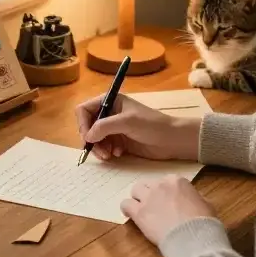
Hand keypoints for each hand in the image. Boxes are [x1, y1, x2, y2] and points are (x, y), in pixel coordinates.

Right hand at [76, 93, 200, 161]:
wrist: (172, 140)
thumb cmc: (152, 125)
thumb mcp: (127, 121)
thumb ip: (104, 126)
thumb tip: (87, 136)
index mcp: (111, 101)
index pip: (85, 109)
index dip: (83, 123)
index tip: (88, 137)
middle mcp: (110, 113)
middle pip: (87, 126)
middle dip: (91, 139)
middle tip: (99, 151)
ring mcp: (114, 128)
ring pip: (95, 139)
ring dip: (99, 148)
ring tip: (109, 155)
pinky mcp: (119, 141)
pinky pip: (104, 147)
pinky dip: (107, 152)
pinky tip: (118, 153)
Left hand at [121, 176, 215, 245]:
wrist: (193, 237)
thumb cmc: (203, 222)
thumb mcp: (206, 204)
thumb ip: (195, 198)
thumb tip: (192, 201)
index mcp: (176, 180)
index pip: (166, 181)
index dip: (167, 192)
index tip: (169, 201)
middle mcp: (160, 185)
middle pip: (148, 184)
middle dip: (151, 193)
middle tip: (155, 206)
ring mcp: (148, 198)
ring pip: (135, 190)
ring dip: (138, 198)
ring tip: (142, 209)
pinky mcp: (139, 213)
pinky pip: (125, 204)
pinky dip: (127, 209)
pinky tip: (131, 215)